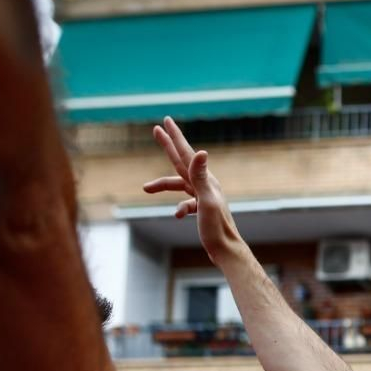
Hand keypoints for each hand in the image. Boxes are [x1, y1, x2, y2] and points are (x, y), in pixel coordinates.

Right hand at [143, 116, 238, 261]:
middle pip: (180, 161)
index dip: (175, 137)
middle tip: (156, 129)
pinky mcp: (202, 208)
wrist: (225, 249)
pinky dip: (180, 208)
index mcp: (206, 179)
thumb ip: (201, 176)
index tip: (166, 120)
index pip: (186, 153)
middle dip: (167, 146)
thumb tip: (200, 152)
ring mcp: (204, 195)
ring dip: (162, 186)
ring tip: (145, 188)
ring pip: (178, 184)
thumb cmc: (216, 227)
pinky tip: (178, 216)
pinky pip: (185, 203)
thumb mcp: (207, 200)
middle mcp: (206, 183)